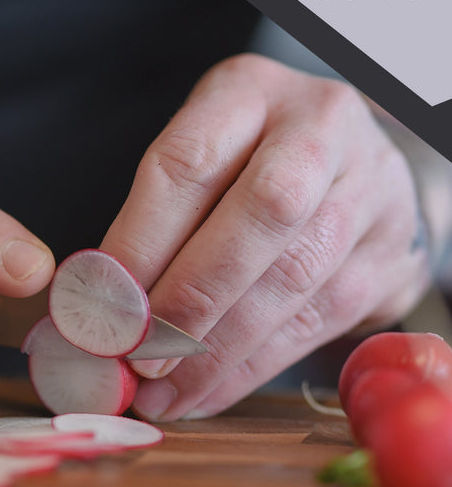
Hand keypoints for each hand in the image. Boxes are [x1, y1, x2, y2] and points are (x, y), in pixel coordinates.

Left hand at [100, 54, 429, 419]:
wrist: (357, 174)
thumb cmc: (250, 170)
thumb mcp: (201, 166)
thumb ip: (154, 226)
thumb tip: (100, 312)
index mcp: (250, 92)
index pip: (187, 163)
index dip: (138, 244)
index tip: (101, 308)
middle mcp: (320, 129)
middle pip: (259, 213)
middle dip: (189, 298)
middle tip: (137, 356)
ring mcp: (367, 192)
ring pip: (291, 278)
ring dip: (216, 351)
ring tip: (161, 392)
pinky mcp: (387, 258)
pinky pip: (314, 324)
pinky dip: (248, 369)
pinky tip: (202, 394)